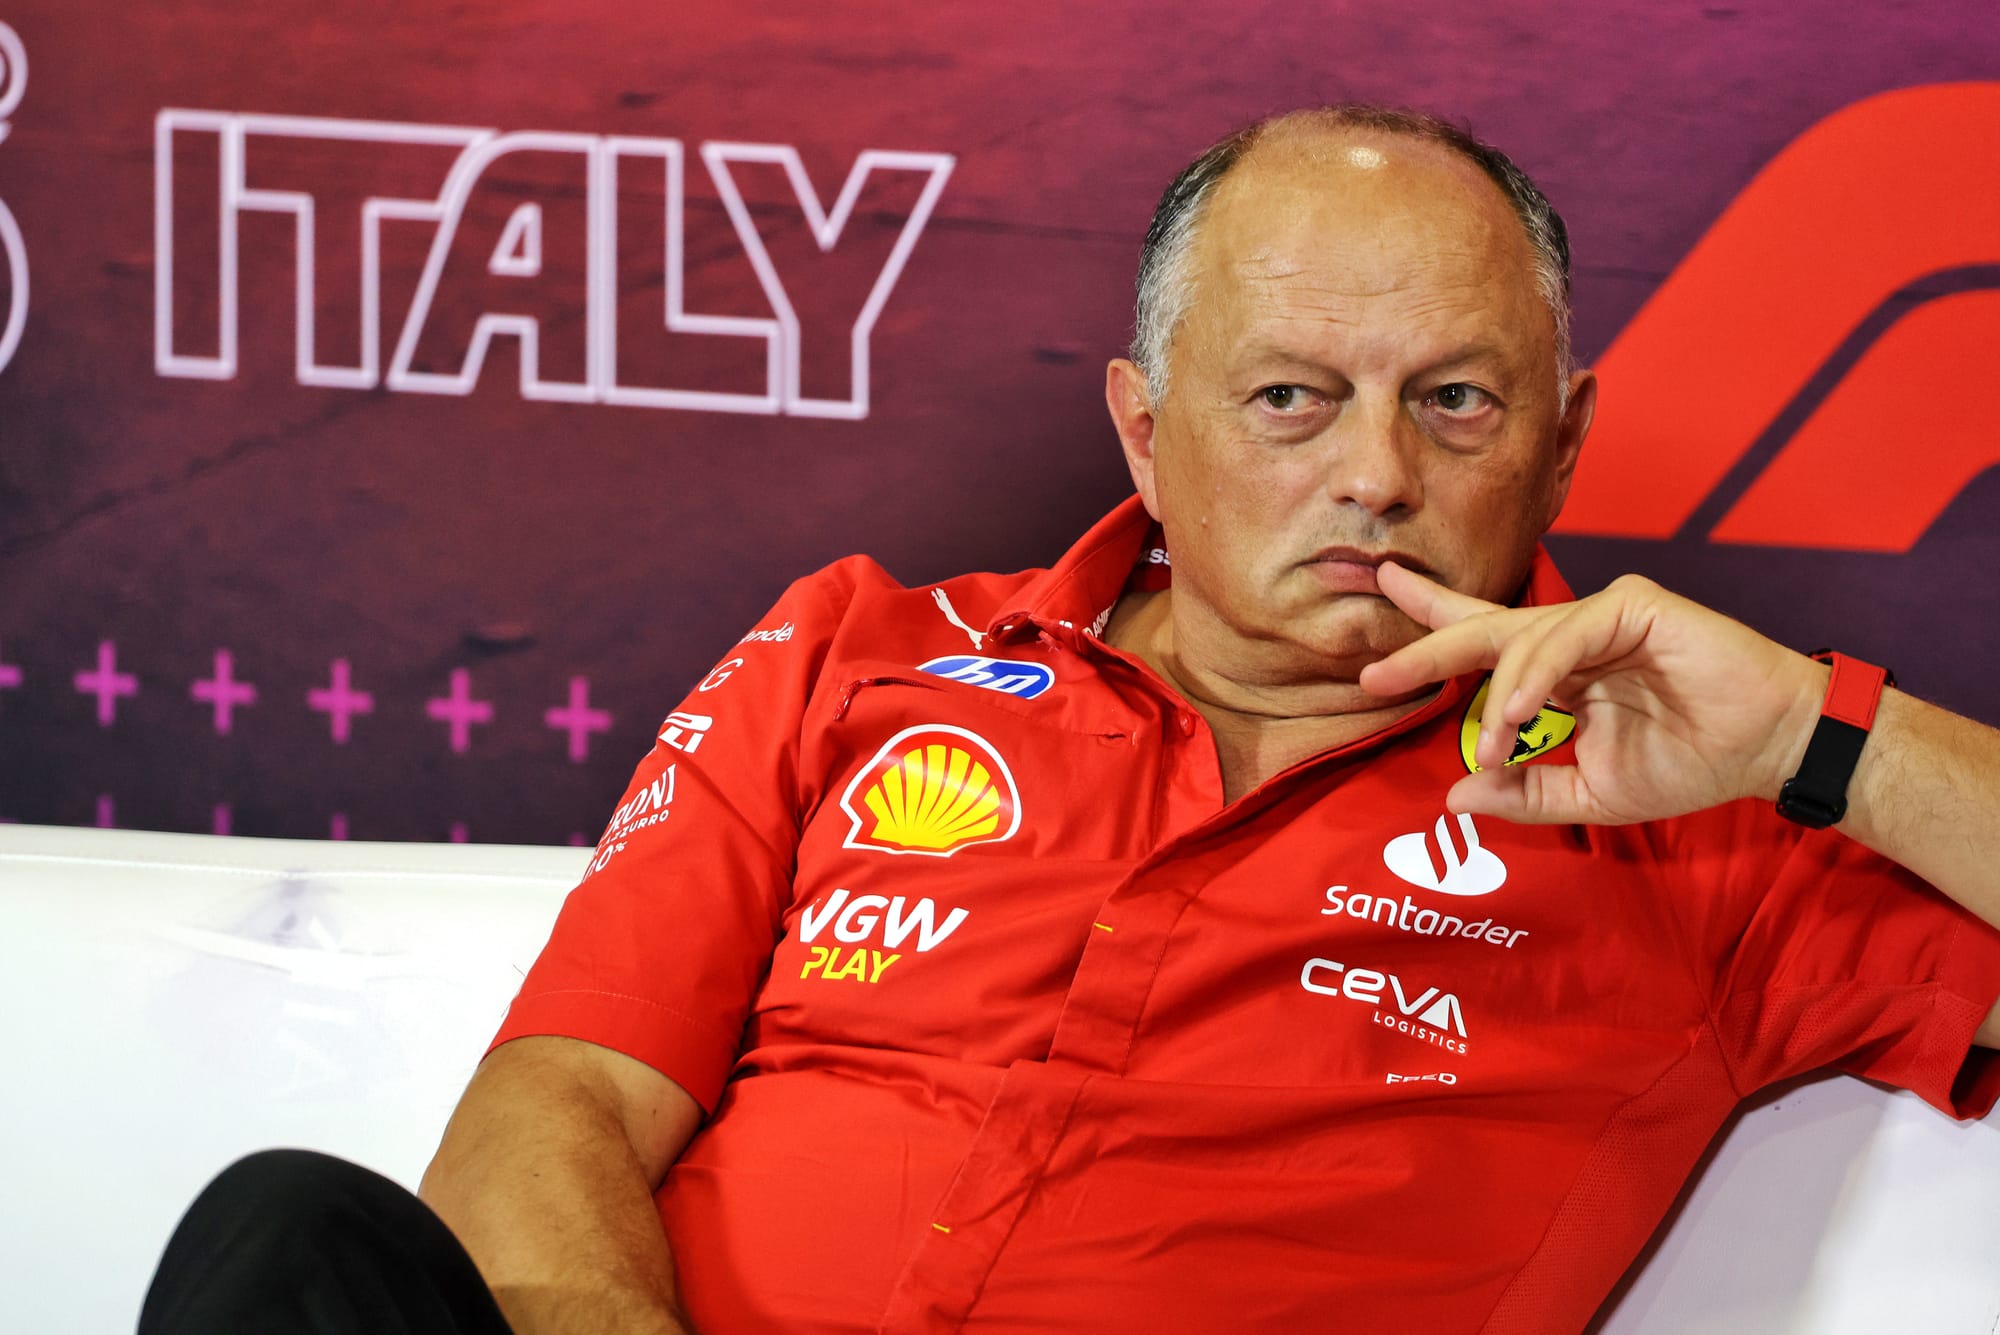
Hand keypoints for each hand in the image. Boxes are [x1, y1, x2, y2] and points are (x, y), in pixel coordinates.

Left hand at [1358, 566, 1824, 825]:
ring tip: (1488, 739)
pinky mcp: (1633, 605)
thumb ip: (1526, 793)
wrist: (1767, 749)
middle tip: (1376, 672)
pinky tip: (1520, 709)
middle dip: (1426, 646)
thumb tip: (1454, 794)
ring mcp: (1601, 615)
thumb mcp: (1592, 793)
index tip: (1373, 652)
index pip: (1482, 647)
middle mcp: (1571, 638)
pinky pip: (1567, 636)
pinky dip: (1537, 674)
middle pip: (1484, 629)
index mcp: (1558, 674)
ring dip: (1498, 695)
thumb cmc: (1691, 763)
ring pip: (1522, 639)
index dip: (1429, 637)